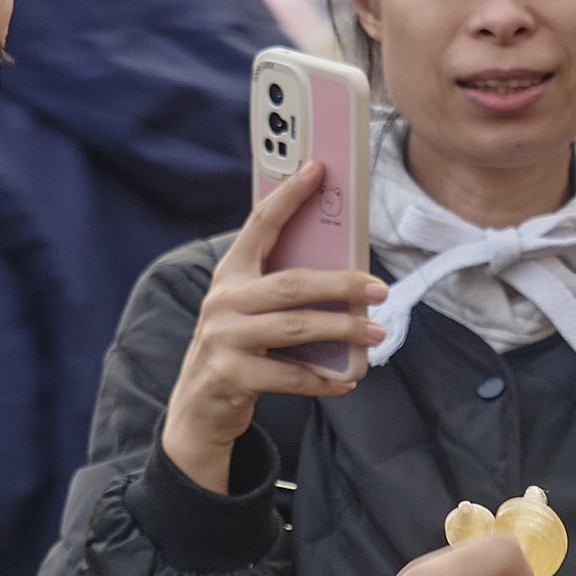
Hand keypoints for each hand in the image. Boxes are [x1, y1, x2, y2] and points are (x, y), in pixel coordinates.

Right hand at [161, 165, 384, 493]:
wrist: (197, 407)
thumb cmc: (237, 348)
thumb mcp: (248, 311)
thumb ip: (279, 290)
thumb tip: (344, 278)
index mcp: (230, 275)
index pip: (260, 225)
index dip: (288, 196)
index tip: (318, 168)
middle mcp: (223, 301)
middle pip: (292, 284)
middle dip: (341, 284)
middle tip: (378, 289)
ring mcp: (224, 339)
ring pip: (297, 328)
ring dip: (343, 330)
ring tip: (376, 333)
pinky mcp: (231, 376)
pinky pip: (291, 376)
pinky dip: (324, 379)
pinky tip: (347, 379)